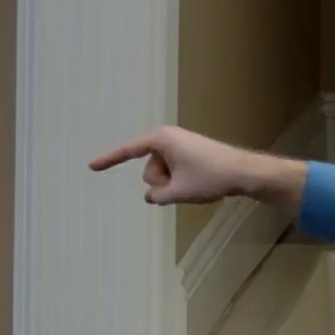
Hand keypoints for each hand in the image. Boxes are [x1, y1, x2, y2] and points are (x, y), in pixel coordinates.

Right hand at [88, 125, 304, 213]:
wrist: (244, 172)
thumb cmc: (210, 177)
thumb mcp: (178, 191)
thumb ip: (157, 196)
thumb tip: (151, 196)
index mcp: (160, 139)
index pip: (127, 152)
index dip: (109, 160)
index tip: (90, 166)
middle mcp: (167, 138)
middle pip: (149, 171)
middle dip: (163, 184)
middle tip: (188, 185)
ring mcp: (179, 146)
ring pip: (163, 176)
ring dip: (175, 186)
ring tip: (198, 184)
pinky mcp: (189, 155)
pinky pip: (175, 174)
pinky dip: (183, 183)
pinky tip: (202, 184)